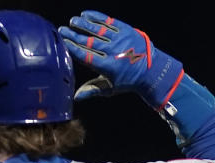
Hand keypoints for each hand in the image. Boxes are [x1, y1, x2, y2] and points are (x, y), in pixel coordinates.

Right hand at [58, 10, 182, 107]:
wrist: (152, 70)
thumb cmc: (129, 81)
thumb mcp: (110, 88)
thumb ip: (92, 90)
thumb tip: (76, 96)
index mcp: (108, 66)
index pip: (86, 55)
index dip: (73, 48)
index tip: (63, 42)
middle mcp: (114, 51)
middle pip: (89, 42)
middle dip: (74, 35)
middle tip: (63, 30)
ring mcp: (121, 39)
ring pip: (98, 30)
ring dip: (84, 24)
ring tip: (73, 20)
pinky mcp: (126, 30)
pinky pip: (109, 22)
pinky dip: (97, 17)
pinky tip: (87, 14)